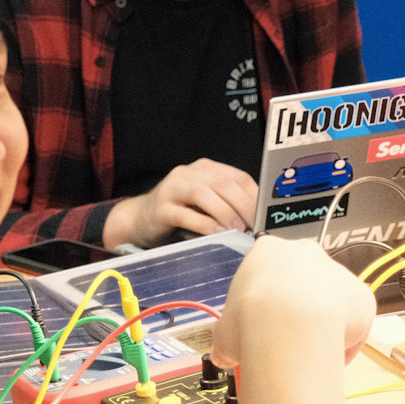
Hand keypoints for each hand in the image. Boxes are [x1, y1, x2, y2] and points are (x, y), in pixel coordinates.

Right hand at [103, 158, 258, 247]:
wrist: (138, 219)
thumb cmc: (179, 212)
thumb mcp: (205, 204)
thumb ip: (227, 204)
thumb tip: (258, 220)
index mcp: (204, 169)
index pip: (237, 177)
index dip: (254, 195)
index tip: (266, 215)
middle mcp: (188, 173)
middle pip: (223, 184)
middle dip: (243, 205)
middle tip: (255, 225)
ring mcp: (172, 189)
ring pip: (204, 194)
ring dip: (225, 213)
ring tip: (239, 229)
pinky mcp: (160, 209)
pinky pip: (186, 214)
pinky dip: (205, 225)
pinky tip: (218, 235)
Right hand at [210, 237, 376, 370]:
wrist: (288, 324)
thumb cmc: (250, 319)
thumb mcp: (224, 330)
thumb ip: (228, 338)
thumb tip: (223, 355)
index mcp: (268, 252)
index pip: (267, 276)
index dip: (264, 306)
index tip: (263, 326)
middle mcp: (306, 253)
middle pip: (303, 284)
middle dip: (296, 311)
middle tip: (285, 340)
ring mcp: (337, 271)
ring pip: (331, 302)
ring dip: (322, 325)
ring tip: (308, 353)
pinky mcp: (361, 295)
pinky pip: (354, 322)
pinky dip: (345, 341)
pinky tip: (329, 356)